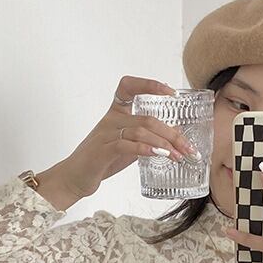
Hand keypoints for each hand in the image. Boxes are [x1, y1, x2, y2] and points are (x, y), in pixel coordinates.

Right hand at [61, 75, 198, 197]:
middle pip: (147, 118)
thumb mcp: (127, 147)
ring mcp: (105, 134)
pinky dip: (146, 149)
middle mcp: (110, 120)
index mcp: (115, 114)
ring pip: (141, 131)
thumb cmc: (101, 162)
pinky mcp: (102, 150)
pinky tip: (159, 155)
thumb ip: (146, 139)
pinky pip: (127, 144)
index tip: (170, 92)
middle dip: (172, 134)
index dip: (149, 84)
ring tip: (178, 156)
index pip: (129, 87)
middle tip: (188, 148)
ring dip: (164, 144)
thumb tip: (174, 136)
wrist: (74, 178)